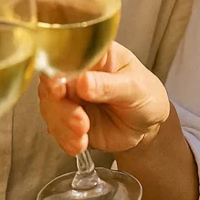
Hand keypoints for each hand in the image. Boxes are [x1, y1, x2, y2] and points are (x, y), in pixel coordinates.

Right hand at [38, 43, 169, 156]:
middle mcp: (75, 74)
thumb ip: (109, 85)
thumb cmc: (145, 94)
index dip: (55, 71)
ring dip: (63, 125)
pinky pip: (57, 129)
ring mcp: (70, 98)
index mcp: (91, 55)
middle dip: (60, 106)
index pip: (65, 56)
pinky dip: (65, 139)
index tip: (57, 88)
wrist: (149, 124)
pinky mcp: (68, 120)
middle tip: (79, 121)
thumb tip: (83, 82)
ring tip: (83, 134)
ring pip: (50, 108)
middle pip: (51, 85)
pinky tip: (80, 144)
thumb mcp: (135, 87)